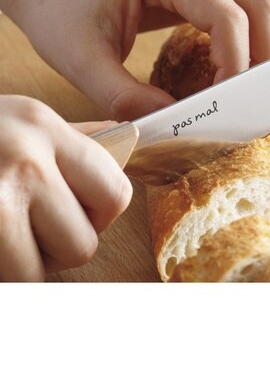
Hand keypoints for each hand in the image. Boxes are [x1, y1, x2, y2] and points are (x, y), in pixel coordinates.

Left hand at [0, 0, 269, 120]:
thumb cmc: (59, 8)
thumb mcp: (81, 59)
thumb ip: (127, 98)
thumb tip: (177, 123)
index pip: (227, 16)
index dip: (238, 65)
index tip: (231, 106)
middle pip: (262, 2)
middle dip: (269, 57)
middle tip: (257, 102)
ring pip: (264, 1)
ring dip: (269, 47)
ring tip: (252, 90)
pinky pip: (248, 5)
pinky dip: (256, 40)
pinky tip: (241, 69)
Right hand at [0, 95, 131, 280]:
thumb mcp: (17, 123)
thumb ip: (73, 138)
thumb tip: (126, 139)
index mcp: (43, 126)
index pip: (115, 192)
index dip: (100, 214)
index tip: (75, 210)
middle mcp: (26, 157)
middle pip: (86, 241)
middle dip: (63, 244)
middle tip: (32, 228)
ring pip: (50, 269)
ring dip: (32, 263)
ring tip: (9, 234)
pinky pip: (17, 279)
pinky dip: (10, 271)